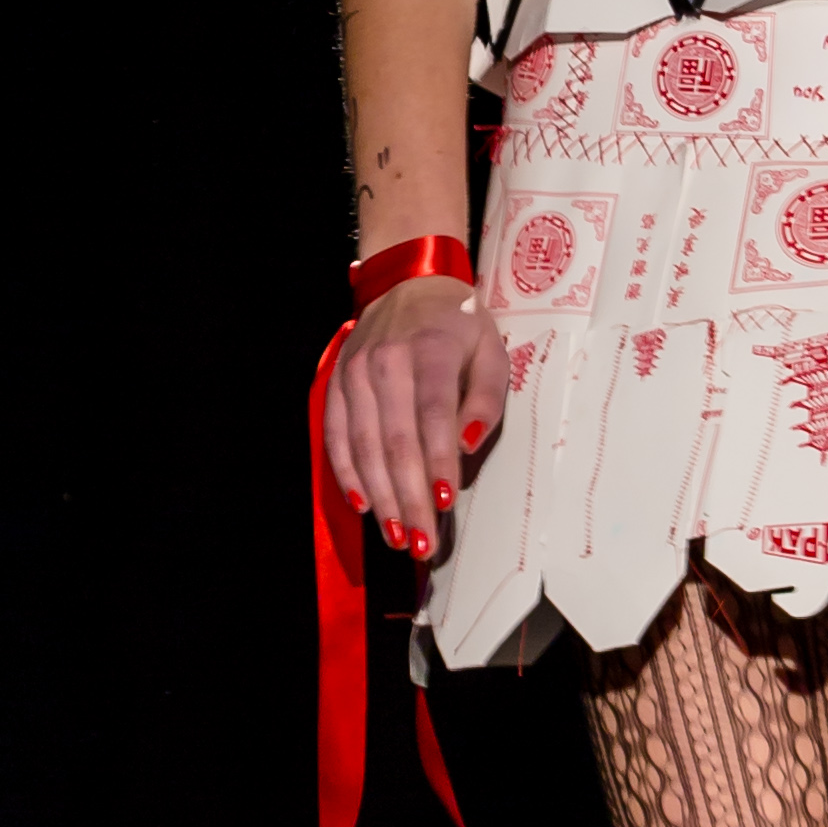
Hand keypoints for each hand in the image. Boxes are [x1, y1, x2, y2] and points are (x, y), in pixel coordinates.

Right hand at [323, 266, 511, 566]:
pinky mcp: (336, 384)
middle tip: (421, 542)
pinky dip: (346, 473)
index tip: (446, 503)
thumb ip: (487, 398)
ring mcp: (355, 374)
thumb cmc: (459, 325)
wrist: (408, 283)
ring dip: (380, 496)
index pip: (433, 416)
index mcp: (430, 351)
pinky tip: (362, 504)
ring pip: (363, 445)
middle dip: (409, 497)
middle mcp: (386, 362)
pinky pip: (335, 435)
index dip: (438, 462)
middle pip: (395, 440)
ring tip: (397, 536)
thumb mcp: (492, 350)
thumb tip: (467, 443)